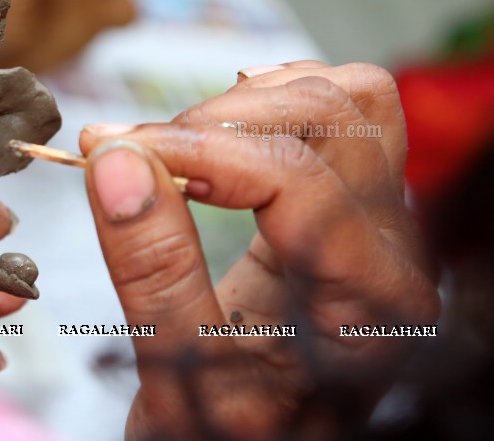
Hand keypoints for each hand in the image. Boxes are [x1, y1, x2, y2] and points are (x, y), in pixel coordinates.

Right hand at [79, 61, 439, 439]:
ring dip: (252, 100)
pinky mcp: (351, 207)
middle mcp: (394, 250)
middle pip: (337, 114)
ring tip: (179, 140)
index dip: (195, 150)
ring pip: (349, 97)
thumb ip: (152, 267)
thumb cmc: (225, 431)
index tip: (110, 151)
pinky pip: (343, 114)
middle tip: (137, 150)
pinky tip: (221, 132)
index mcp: (368, 302)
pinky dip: (275, 101)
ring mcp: (381, 223)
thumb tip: (115, 160)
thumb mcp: (178, 369)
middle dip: (221, 118)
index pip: (294, 177)